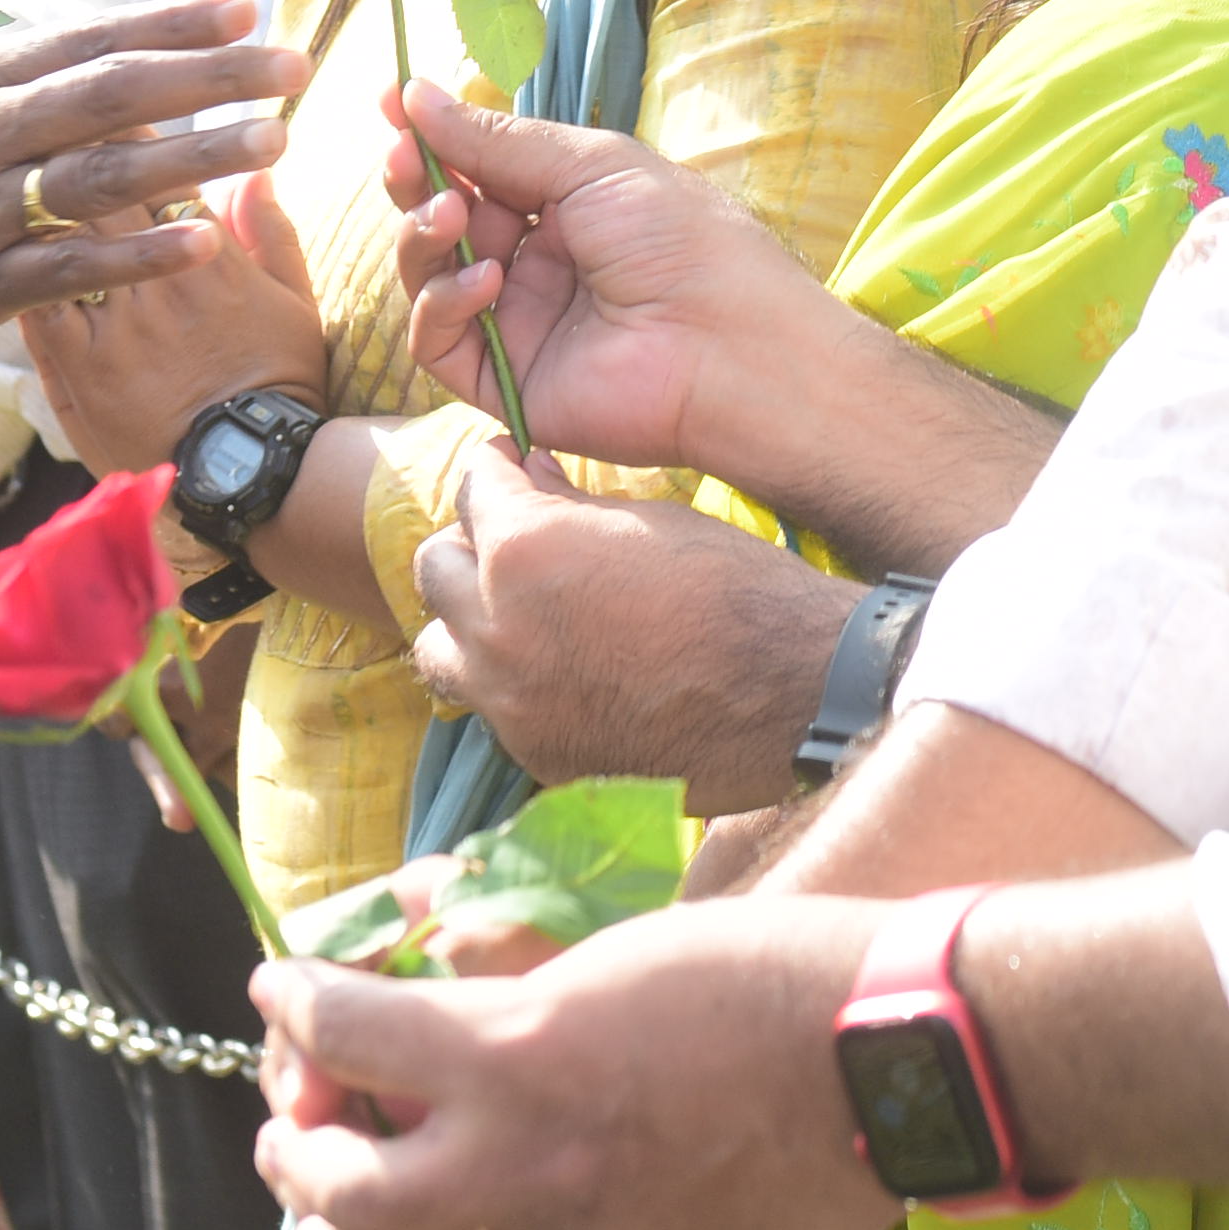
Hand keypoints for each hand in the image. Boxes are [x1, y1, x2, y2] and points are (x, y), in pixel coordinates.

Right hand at [0, 0, 302, 405]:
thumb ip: (15, 85)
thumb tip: (107, 52)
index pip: (89, 38)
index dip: (172, 22)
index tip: (248, 10)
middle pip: (114, 92)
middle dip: (212, 75)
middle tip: (296, 65)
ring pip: (106, 174)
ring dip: (199, 154)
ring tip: (277, 140)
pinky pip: (75, 266)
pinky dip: (141, 254)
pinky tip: (207, 243)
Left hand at [17, 133, 344, 473]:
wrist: (249, 472)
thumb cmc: (278, 386)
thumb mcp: (293, 301)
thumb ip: (270, 231)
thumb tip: (254, 170)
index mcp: (212, 253)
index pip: (163, 163)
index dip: (135, 129)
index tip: (117, 103)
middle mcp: (157, 276)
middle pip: (103, 184)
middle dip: (77, 144)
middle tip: (54, 120)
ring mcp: (113, 321)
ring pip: (61, 234)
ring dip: (38, 198)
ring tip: (19, 173)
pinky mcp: (77, 366)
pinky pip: (35, 300)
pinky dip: (17, 266)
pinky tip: (0, 246)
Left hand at [256, 894, 905, 1229]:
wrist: (892, 1074)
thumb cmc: (764, 976)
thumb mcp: (607, 955)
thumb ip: (501, 996)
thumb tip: (418, 995)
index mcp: (518, 1056)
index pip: (344, 1033)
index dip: (296, 1002)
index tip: (284, 987)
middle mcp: (521, 1171)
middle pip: (339, 1185)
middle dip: (295, 1141)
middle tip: (294, 1109)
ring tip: (323, 1210)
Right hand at [388, 79, 921, 487]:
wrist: (727, 344)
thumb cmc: (682, 241)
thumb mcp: (590, 166)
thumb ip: (497, 140)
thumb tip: (416, 93)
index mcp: (566, 207)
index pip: (478, 168)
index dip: (433, 138)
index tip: (390, 101)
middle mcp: (536, 264)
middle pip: (441, 219)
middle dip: (415, 183)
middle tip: (402, 157)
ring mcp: (517, 323)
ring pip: (427, 276)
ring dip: (423, 237)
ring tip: (452, 216)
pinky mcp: (504, 381)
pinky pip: (437, 339)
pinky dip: (444, 302)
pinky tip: (488, 280)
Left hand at [404, 436, 862, 811]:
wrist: (794, 693)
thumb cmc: (735, 588)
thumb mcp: (650, 521)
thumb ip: (569, 502)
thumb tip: (524, 476)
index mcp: (524, 551)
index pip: (470, 490)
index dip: (496, 472)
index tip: (513, 472)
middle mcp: (497, 629)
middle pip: (434, 569)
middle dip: (472, 545)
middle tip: (514, 541)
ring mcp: (512, 704)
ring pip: (440, 650)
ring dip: (468, 623)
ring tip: (516, 614)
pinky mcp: (538, 757)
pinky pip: (493, 710)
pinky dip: (511, 685)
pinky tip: (561, 672)